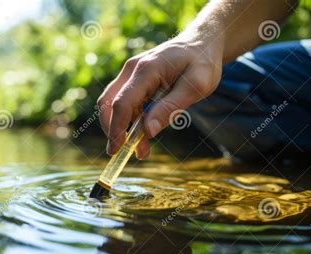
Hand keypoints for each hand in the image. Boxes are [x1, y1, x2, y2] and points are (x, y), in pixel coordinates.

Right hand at [97, 36, 222, 158]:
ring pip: (113, 104)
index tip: (117, 150)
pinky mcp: (134, 80)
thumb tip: (147, 131)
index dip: (117, 128)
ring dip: (121, 127)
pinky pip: (124, 102)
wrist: (201, 43)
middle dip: (112, 129)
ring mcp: (130, 73)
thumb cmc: (202, 62)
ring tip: (142, 149)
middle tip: (123, 153)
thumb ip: (171, 108)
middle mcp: (132, 69)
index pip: (122, 103)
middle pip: (108, 103)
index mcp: (147, 69)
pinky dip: (128, 120)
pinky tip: (143, 135)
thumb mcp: (196, 87)